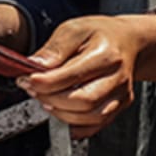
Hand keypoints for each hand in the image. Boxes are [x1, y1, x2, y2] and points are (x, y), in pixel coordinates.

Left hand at [19, 17, 146, 137]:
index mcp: (107, 55)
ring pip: (89, 118)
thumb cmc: (100, 34)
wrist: (128, 41)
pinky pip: (95, 126)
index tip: (27, 80)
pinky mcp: (120, 106)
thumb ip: (54, 48)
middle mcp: (118, 77)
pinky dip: (73, 126)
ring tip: (46, 99)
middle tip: (34, 90)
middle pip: (83, 101)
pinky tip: (61, 112)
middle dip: (51, 99)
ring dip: (60, 113)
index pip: (73, 76)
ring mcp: (121, 94)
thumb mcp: (74, 29)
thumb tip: (34, 65)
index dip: (45, 82)